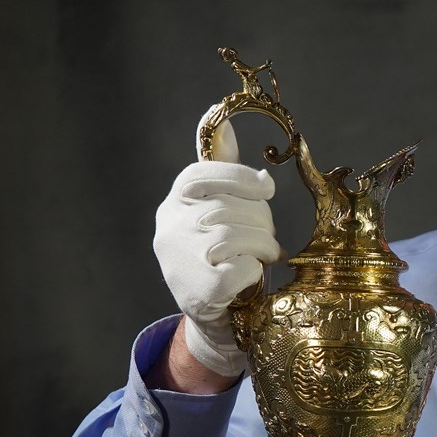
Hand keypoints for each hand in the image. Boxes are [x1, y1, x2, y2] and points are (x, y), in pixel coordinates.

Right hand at [152, 110, 280, 376]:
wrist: (219, 319)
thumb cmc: (228, 256)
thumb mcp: (222, 209)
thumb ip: (223, 169)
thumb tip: (223, 117)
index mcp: (174, 204)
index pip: (200, 175)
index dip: (239, 178)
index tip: (265, 188)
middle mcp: (168, 228)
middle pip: (225, 207)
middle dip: (260, 221)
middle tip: (268, 239)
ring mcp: (178, 261)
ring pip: (231, 235)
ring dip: (262, 246)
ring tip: (267, 257)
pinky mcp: (197, 293)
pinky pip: (239, 268)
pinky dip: (254, 272)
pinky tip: (251, 278)